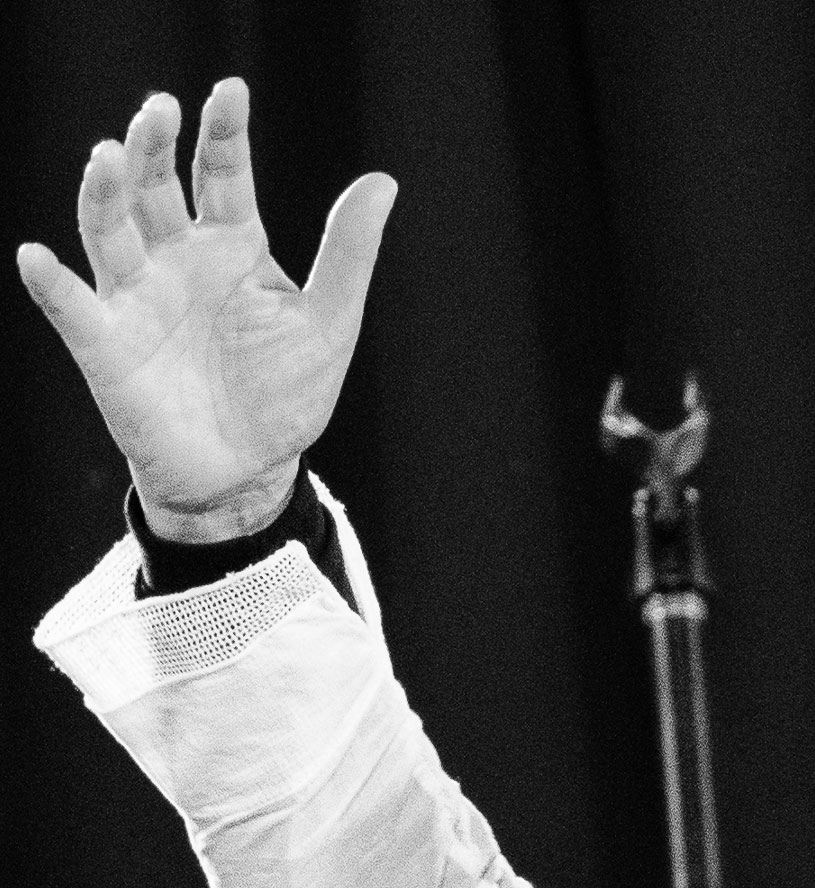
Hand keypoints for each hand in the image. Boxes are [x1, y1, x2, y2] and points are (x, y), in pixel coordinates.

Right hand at [17, 80, 394, 540]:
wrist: (248, 473)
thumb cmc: (285, 396)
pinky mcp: (106, 344)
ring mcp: (136, 295)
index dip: (224, 131)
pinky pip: (71, 308)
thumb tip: (383, 182)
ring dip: (104, 193)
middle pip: (156, 184)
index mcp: (232, 244)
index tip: (231, 92)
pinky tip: (35, 258)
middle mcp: (176, 256)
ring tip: (107, 159)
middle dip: (154, 146)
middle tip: (160, 111)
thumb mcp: (329, 326)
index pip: (222, 171)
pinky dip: (50, 284)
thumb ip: (349, 255)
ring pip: (110, 228)